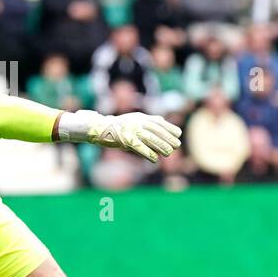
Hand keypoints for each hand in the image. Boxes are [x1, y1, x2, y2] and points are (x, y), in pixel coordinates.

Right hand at [63, 110, 182, 162]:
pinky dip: (148, 154)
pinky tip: (155, 159)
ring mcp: (131, 131)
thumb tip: (163, 120)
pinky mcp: (125, 140)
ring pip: (150, 139)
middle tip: (176, 145)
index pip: (159, 122)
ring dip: (161, 146)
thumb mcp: (134, 119)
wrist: (98, 128)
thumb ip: (147, 120)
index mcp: (140, 117)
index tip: (179, 133)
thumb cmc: (118, 125)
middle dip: (168, 138)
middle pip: (157, 131)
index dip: (170, 128)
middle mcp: (137, 123)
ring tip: (169, 153)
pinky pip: (140, 148)